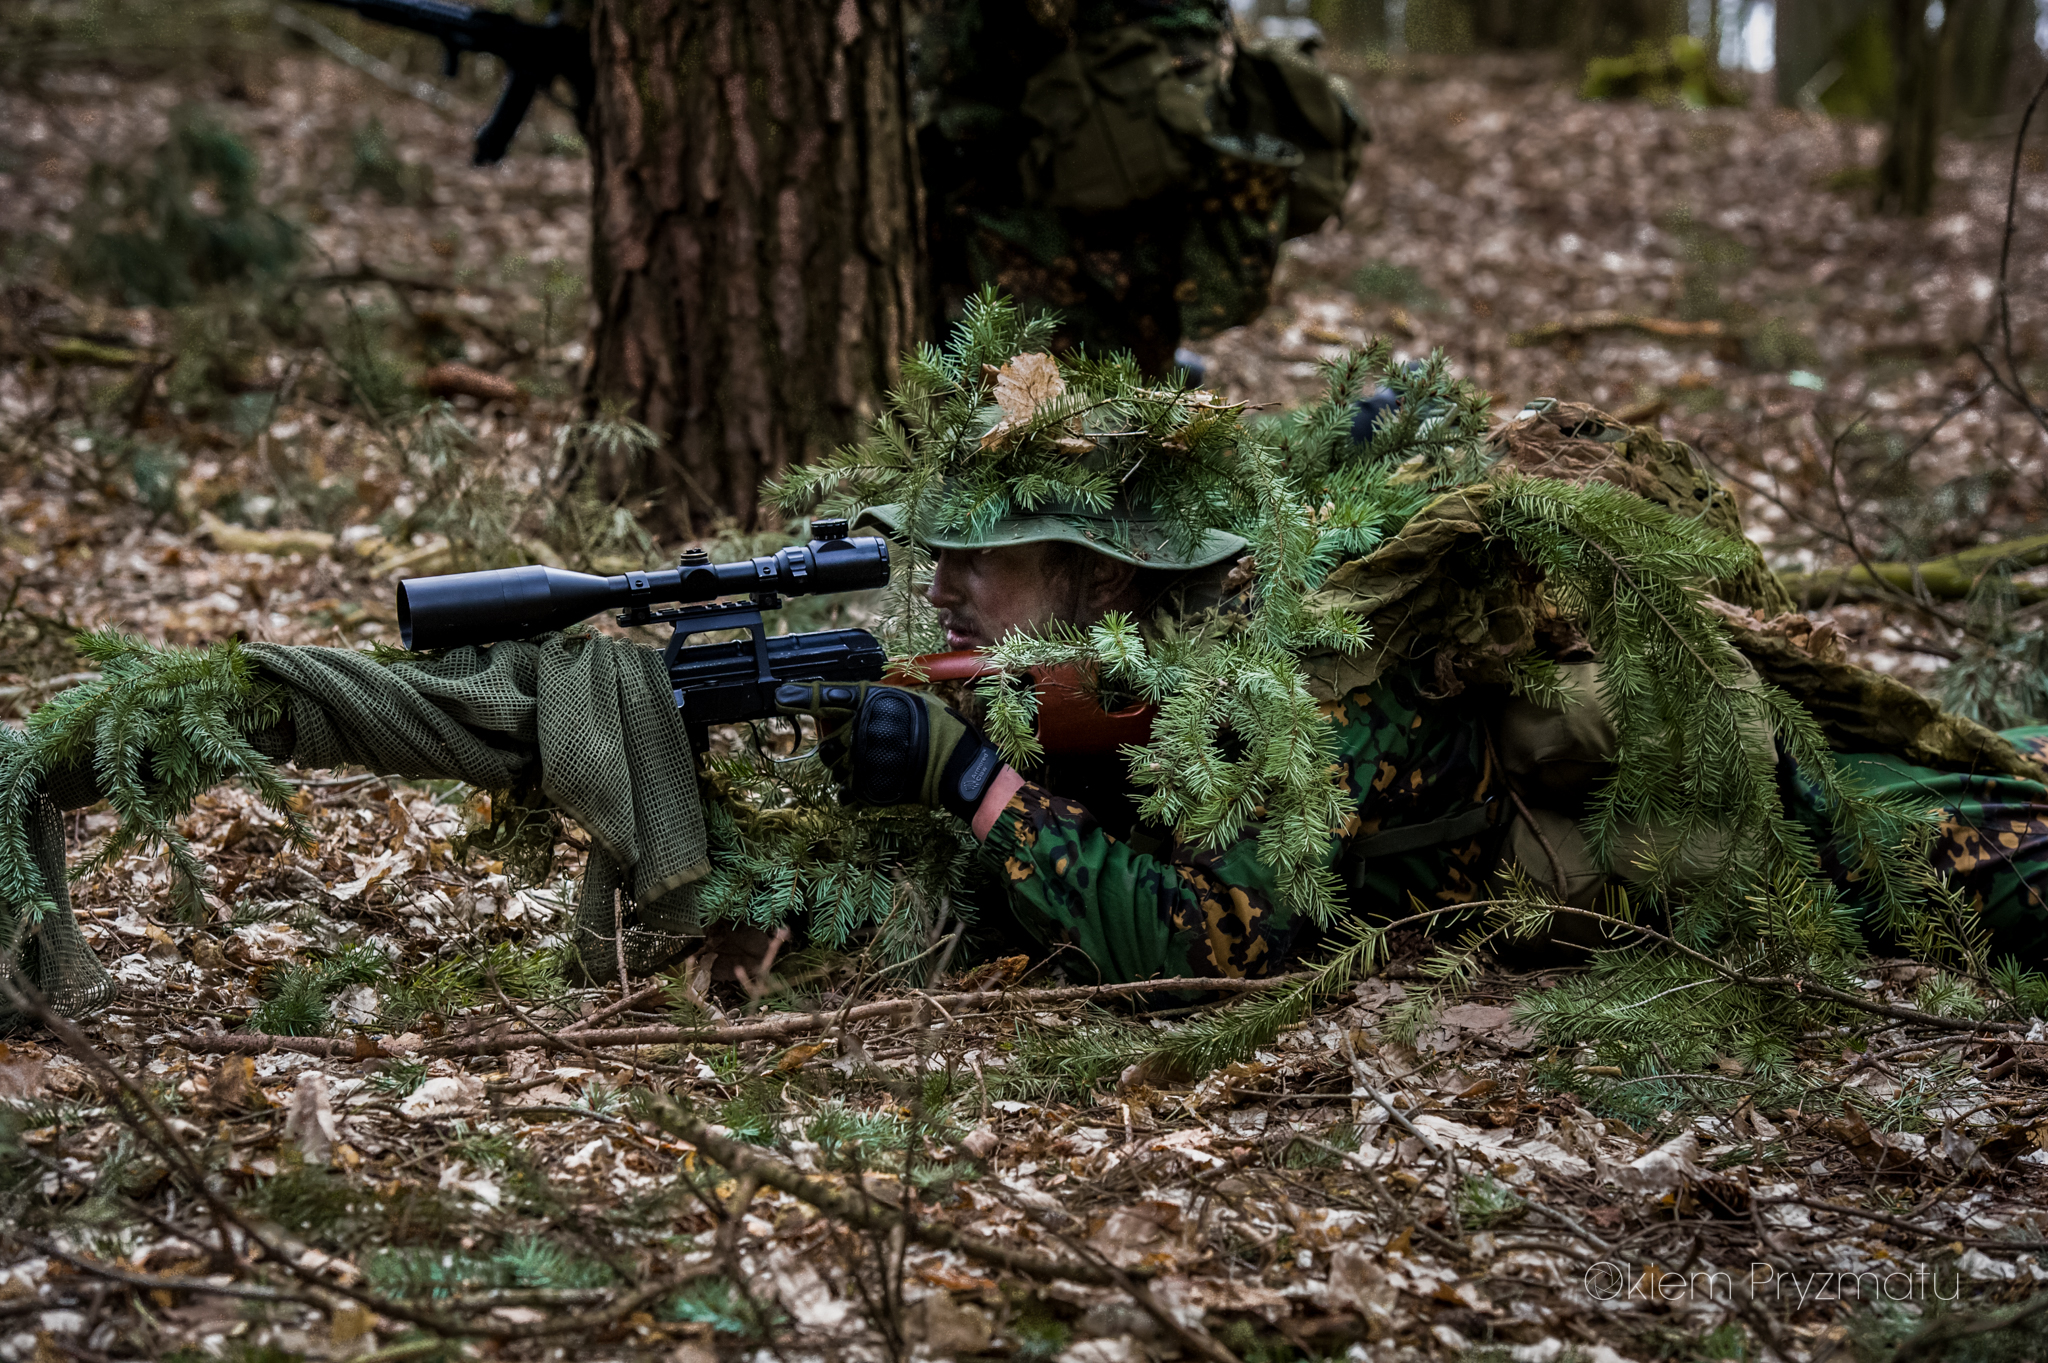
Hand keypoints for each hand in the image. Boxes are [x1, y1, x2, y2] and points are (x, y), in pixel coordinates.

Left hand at [773, 681, 1003, 820]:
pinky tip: (872, 781)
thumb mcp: (909, 699)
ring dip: (846, 766)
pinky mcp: (862, 788)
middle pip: (826, 741)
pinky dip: (852, 789)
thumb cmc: (937, 728)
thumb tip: (849, 701)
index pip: (826, 697)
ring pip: (833, 766)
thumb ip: (875, 699)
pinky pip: (842, 791)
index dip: (799, 696)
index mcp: (868, 703)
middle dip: (836, 743)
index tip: (780, 696)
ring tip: (877, 763)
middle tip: (864, 743)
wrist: (954, 766)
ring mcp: (857, 762)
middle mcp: (856, 731)